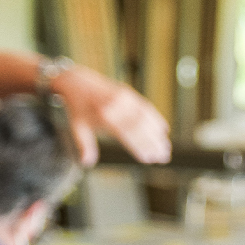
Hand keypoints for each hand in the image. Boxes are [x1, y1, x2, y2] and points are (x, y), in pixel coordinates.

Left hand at [52, 65, 170, 165]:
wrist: (77, 81)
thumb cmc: (78, 108)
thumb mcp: (78, 127)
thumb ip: (84, 145)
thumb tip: (87, 163)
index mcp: (105, 116)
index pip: (128, 135)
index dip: (140, 147)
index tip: (149, 159)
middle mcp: (118, 106)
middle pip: (141, 127)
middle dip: (154, 143)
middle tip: (164, 157)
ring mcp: (125, 98)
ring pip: (147, 118)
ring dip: (158, 133)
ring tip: (167, 148)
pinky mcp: (129, 93)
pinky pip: (146, 107)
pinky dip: (156, 118)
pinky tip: (164, 130)